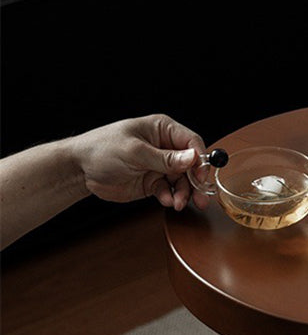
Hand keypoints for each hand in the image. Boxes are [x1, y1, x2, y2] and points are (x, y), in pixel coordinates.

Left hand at [72, 114, 209, 210]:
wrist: (80, 170)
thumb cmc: (102, 149)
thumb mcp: (135, 152)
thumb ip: (166, 158)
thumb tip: (192, 158)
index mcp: (162, 130)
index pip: (192, 143)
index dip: (200, 160)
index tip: (201, 176)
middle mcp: (164, 147)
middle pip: (191, 165)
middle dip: (196, 183)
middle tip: (200, 199)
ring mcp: (160, 166)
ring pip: (183, 181)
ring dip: (183, 194)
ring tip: (178, 203)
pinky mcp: (154, 182)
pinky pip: (170, 191)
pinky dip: (170, 197)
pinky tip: (165, 201)